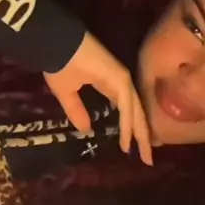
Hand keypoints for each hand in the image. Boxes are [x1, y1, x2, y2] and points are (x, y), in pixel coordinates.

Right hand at [44, 31, 152, 164]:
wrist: (55, 45)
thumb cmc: (59, 64)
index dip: (131, 129)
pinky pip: (126, 106)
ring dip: (141, 134)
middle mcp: (121, 83)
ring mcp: (122, 80)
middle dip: (143, 137)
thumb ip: (77, 111)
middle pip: (137, 114)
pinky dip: (128, 125)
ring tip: (145, 154)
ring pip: (136, 112)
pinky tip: (128, 141)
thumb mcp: (66, 93)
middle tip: (148, 159)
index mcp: (111, 85)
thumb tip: (86, 130)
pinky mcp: (119, 78)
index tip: (133, 148)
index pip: (128, 111)